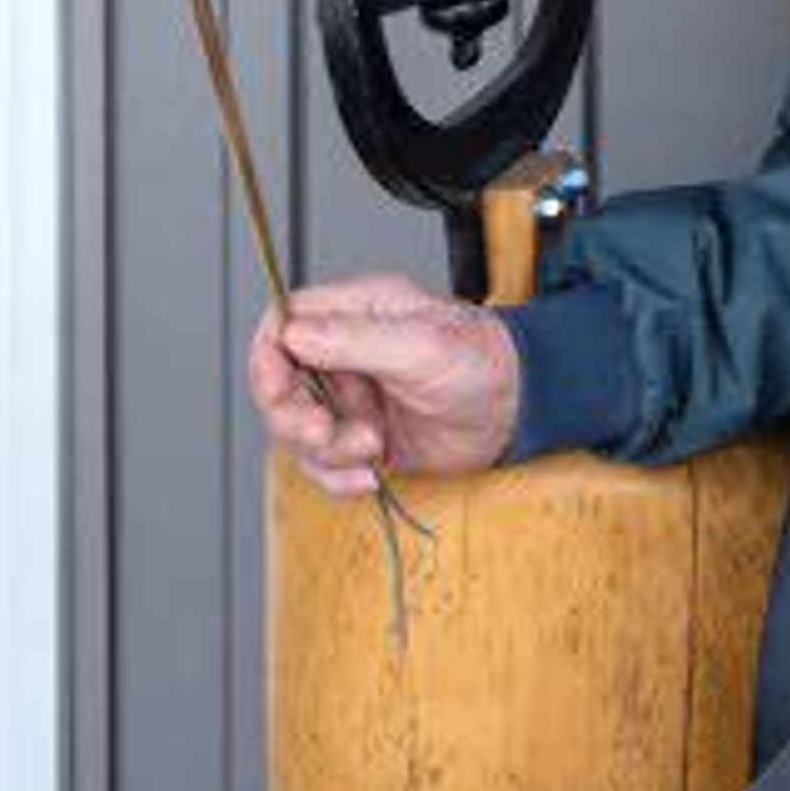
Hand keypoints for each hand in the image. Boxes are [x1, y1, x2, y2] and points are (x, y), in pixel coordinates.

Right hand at [245, 272, 521, 497]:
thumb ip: (356, 339)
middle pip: (278, 386)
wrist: (522, 411)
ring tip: (373, 447)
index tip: (278, 388)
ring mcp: (352, 398)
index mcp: (357, 313)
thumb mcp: (423, 345)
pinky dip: (338, 477)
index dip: (268, 358)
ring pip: (296, 431)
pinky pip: (324, 464)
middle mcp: (346, 354)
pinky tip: (370, 476)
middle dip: (293, 417)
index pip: (282, 324)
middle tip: (326, 432)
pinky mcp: (362, 436)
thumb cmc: (487, 362)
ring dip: (325, 451)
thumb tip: (294, 333)